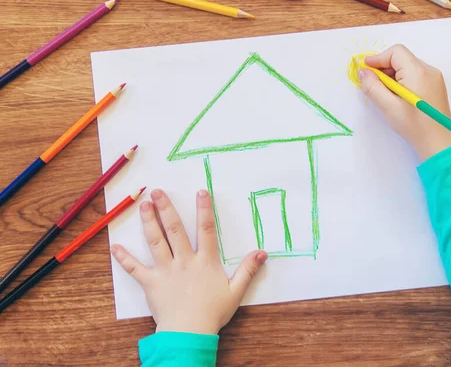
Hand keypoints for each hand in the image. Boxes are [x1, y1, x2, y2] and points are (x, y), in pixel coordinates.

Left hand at [110, 189, 267, 334]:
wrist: (189, 332)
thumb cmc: (213, 313)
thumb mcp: (236, 292)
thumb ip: (248, 270)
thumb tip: (262, 253)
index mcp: (205, 261)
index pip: (206, 230)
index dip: (204, 210)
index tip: (200, 192)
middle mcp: (184, 260)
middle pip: (174, 229)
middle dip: (166, 208)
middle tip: (157, 191)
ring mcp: (165, 270)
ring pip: (155, 242)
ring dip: (148, 222)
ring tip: (143, 205)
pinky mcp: (151, 283)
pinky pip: (135, 269)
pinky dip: (124, 258)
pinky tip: (115, 246)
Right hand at [358, 44, 450, 160]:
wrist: (438, 142)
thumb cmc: (414, 126)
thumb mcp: (388, 106)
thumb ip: (373, 86)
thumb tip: (363, 72)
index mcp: (418, 72)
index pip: (396, 52)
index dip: (378, 58)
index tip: (365, 69)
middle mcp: (429, 70)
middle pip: (402, 58)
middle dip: (384, 68)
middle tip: (372, 83)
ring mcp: (434, 78)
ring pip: (408, 67)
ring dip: (393, 75)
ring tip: (384, 93)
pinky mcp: (435, 86)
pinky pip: (415, 75)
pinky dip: (402, 80)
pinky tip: (397, 96)